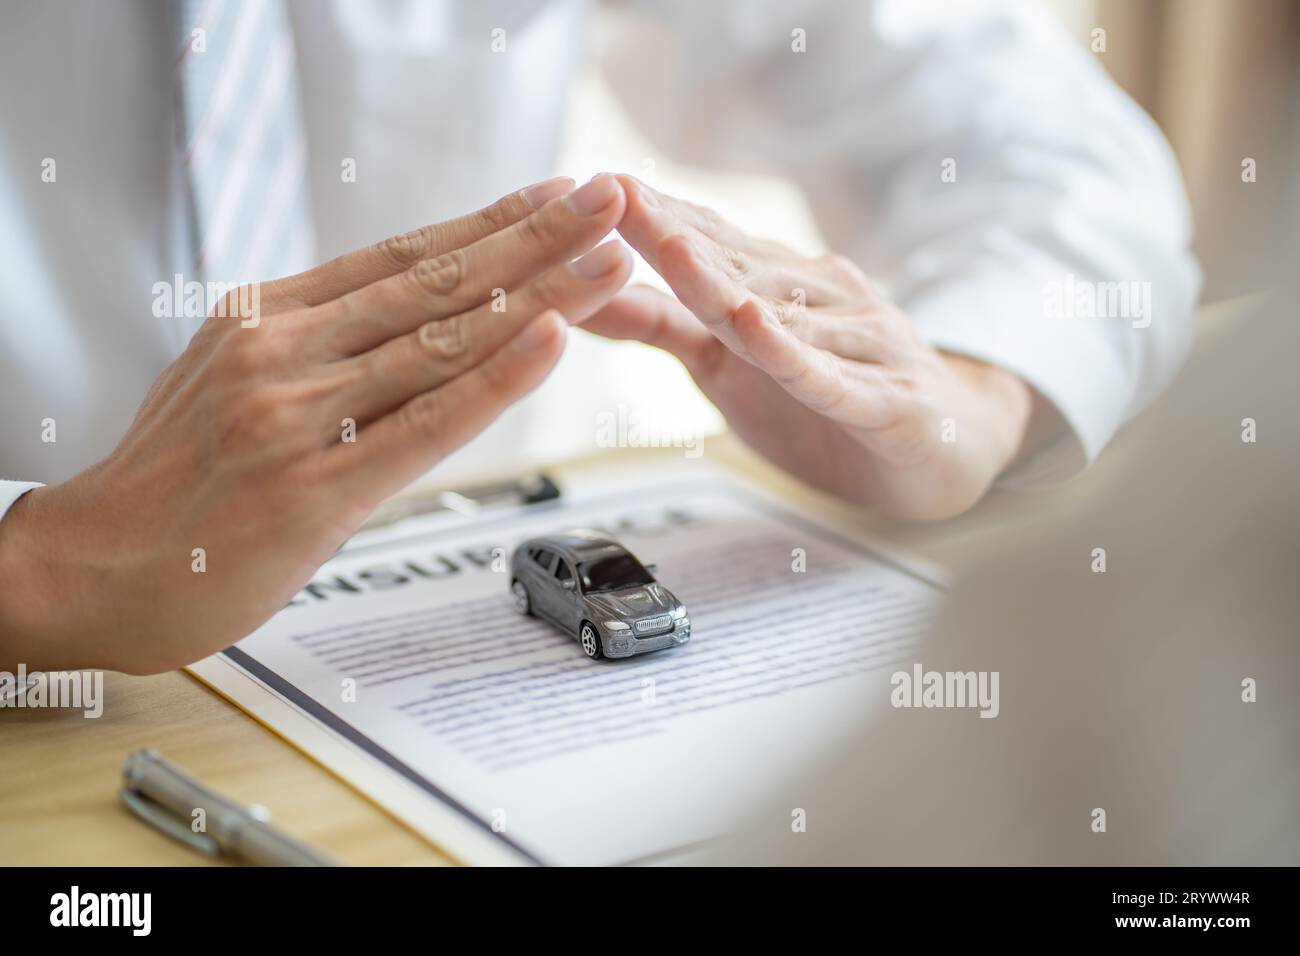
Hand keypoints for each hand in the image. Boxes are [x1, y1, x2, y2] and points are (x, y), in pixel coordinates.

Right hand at [0, 175, 631, 672]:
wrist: (97, 569)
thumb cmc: (173, 484)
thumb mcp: (231, 381)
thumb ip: (314, 349)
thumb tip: (403, 324)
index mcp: (265, 316)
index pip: (402, 256)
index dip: (488, 224)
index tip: (552, 195)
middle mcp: (283, 350)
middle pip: (435, 281)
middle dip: (534, 237)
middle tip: (607, 199)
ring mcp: (297, 414)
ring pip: (442, 341)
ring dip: (540, 296)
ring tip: (610, 260)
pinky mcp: (314, 489)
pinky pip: (424, 423)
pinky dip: (494, 381)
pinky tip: (550, 340)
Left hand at [584, 176, 1031, 518]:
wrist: (952, 448)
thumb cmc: (836, 399)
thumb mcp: (731, 365)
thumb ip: (665, 328)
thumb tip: (583, 299)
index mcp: (782, 288)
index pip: (711, 245)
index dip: (653, 219)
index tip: (595, 187)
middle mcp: (821, 302)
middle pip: (737, 267)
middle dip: (671, 232)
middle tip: (613, 195)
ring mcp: (858, 347)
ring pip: (779, 316)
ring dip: (721, 281)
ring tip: (669, 250)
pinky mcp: (886, 402)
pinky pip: (830, 378)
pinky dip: (790, 356)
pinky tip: (756, 331)